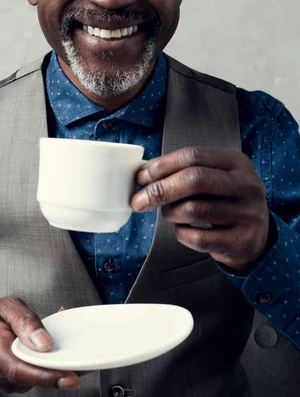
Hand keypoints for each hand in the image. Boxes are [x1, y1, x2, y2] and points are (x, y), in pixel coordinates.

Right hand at [0, 297, 79, 393]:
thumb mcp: (5, 306)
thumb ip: (25, 321)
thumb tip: (44, 341)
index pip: (22, 369)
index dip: (48, 375)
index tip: (71, 376)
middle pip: (33, 377)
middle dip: (60, 372)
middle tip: (85, 364)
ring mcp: (3, 380)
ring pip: (35, 378)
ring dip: (53, 366)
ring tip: (67, 349)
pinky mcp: (10, 383)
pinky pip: (31, 377)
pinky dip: (44, 366)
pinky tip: (50, 352)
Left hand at [131, 147, 268, 272]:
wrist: (256, 236)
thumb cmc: (225, 202)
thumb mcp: (215, 178)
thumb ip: (186, 172)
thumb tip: (145, 174)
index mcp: (236, 162)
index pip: (192, 155)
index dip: (162, 165)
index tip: (141, 177)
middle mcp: (246, 185)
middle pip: (194, 179)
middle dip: (160, 190)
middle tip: (139, 200)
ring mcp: (248, 213)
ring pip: (194, 209)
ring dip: (170, 213)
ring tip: (169, 214)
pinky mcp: (243, 241)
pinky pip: (199, 238)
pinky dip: (182, 234)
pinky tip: (184, 230)